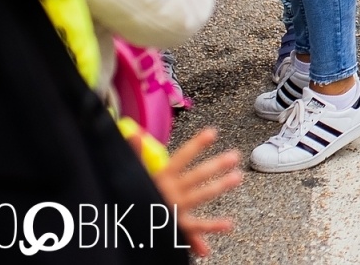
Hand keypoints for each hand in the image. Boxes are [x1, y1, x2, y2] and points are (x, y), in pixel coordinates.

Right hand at [139, 126, 240, 257]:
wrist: (123, 225)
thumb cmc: (132, 194)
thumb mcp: (134, 173)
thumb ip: (137, 153)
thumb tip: (134, 133)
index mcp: (160, 177)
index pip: (181, 158)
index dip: (196, 145)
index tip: (213, 132)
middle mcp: (170, 191)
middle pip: (196, 176)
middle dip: (215, 166)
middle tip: (234, 156)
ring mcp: (176, 208)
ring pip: (200, 196)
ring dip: (219, 187)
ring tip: (237, 177)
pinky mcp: (178, 226)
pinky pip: (196, 227)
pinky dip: (212, 227)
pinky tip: (228, 224)